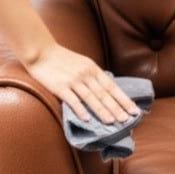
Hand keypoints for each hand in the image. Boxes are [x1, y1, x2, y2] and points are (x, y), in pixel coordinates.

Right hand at [26, 43, 140, 123]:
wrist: (41, 52)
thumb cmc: (62, 59)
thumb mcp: (82, 63)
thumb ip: (93, 76)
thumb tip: (107, 90)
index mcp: (93, 68)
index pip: (112, 86)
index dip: (123, 99)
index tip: (134, 110)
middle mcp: (86, 74)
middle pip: (104, 93)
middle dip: (117, 108)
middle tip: (127, 120)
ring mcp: (73, 80)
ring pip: (91, 98)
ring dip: (102, 110)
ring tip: (112, 122)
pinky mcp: (60, 86)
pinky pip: (72, 100)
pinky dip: (80, 109)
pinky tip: (87, 119)